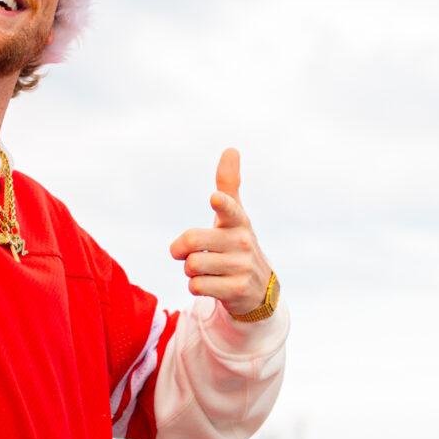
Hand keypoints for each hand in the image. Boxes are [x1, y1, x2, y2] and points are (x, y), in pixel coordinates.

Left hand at [168, 148, 271, 316]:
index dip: (221, 204)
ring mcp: (241, 266)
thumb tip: (231, 149)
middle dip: (181, 250)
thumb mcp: (234, 215)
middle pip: (190, 241)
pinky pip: (197, 286)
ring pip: (191, 266)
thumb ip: (228, 184)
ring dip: (191, 271)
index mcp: (238, 220)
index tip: (214, 198)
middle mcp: (242, 241)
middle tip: (190, 253)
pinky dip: (197, 287)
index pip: (229, 208)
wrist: (257, 287)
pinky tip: (213, 284)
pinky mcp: (237, 289)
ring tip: (208, 270)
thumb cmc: (236, 243)